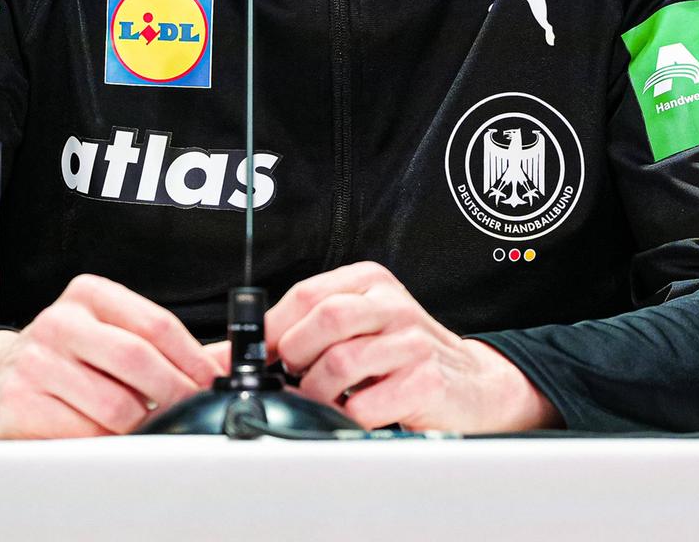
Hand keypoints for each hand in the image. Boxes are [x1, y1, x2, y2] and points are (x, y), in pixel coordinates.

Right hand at [0, 274, 223, 437]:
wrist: (8, 375)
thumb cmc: (73, 353)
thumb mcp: (116, 332)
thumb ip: (169, 344)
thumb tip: (228, 361)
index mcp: (89, 294)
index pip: (156, 323)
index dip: (192, 357)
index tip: (210, 382)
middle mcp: (59, 322)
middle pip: (137, 360)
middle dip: (174, 391)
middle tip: (189, 410)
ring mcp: (36, 363)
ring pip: (114, 405)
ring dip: (141, 423)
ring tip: (144, 421)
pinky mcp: (20, 406)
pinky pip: (84, 436)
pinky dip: (107, 443)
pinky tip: (109, 435)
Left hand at [265, 261, 561, 432]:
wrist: (472, 383)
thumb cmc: (404, 352)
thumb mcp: (361, 323)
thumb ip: (307, 328)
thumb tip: (225, 351)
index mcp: (369, 281)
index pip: (307, 293)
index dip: (271, 327)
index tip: (249, 354)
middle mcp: (391, 304)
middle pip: (324, 319)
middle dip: (295, 356)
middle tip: (294, 377)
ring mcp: (411, 341)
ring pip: (340, 362)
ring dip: (318, 391)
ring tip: (323, 398)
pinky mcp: (425, 380)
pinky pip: (365, 405)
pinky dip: (348, 417)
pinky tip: (354, 413)